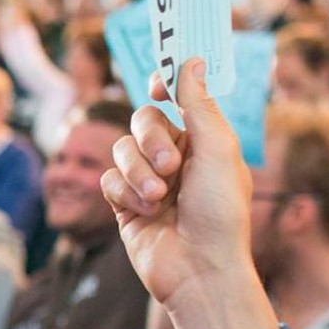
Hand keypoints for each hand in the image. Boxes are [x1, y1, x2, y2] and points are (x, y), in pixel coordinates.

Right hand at [102, 61, 252, 310]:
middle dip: (152, 140)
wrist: (199, 270)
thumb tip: (192, 59)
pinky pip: (108, 180)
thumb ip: (199, 103)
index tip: (158, 86)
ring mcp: (148, 180)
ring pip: (121, 150)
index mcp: (203, 141)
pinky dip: (125, 193)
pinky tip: (145, 212)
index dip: (164, 86)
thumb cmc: (220, 213)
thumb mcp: (217, 150)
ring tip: (159, 198)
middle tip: (171, 165)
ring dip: (139, 172)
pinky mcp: (125, 204)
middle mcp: (175, 157)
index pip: (176, 99)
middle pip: (142, 120)